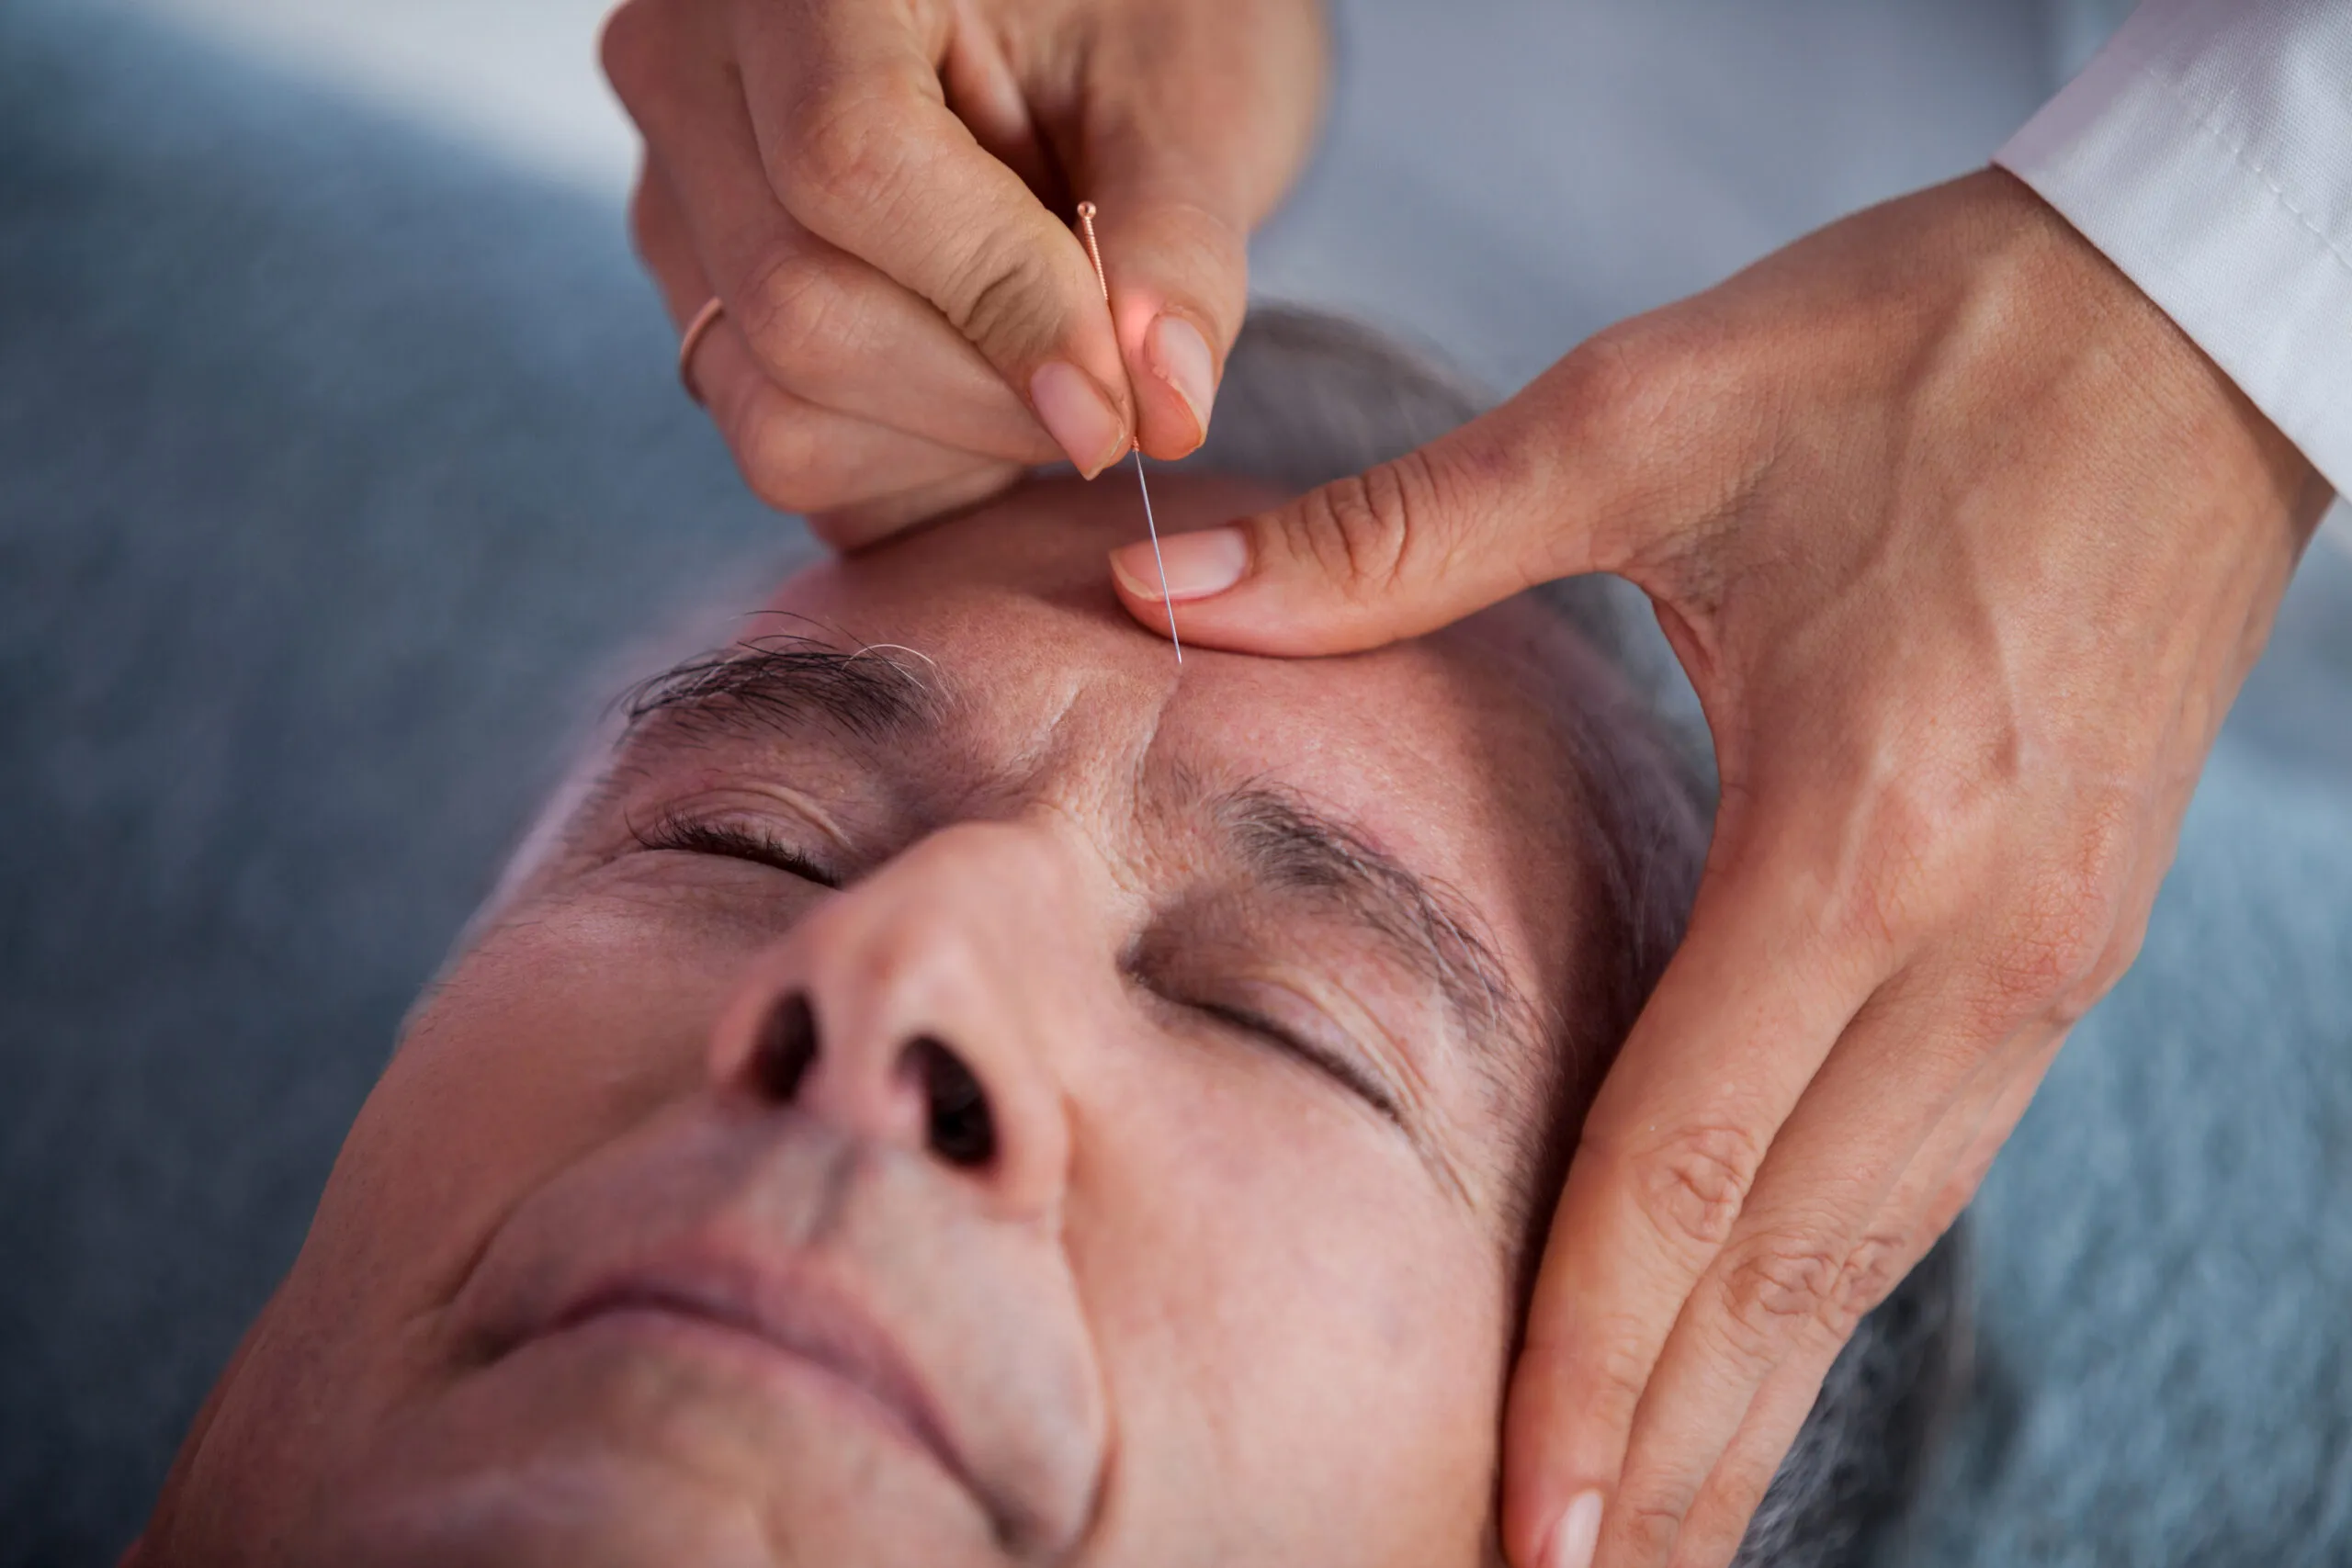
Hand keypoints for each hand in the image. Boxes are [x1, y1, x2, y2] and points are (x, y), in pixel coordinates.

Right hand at [601, 0, 1323, 545]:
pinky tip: (991, 385)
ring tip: (1051, 364)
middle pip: (801, 311)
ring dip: (951, 444)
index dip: (999, 303)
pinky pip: (787, 450)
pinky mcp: (700, 305)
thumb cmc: (1139, 30)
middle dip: (988, 399)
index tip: (1120, 399)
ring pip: (778, 410)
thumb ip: (1172, 252)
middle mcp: (692, 73)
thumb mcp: (1188, 108)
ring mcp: (675, 201)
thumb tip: (1160, 412)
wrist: (1073, 36)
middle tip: (1117, 395)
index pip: (849, 162)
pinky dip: (913, 465)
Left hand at [1109, 169, 2331, 1566]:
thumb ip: (1399, 533)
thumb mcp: (1650, 412)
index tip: (1526, 1523)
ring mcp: (2040, 962)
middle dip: (1675, 1455)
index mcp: (1860, 836)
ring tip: (1648, 1530)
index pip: (1691, 1165)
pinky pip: (1924, 1162)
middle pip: (1795, 1269)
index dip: (1595, 1361)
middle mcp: (1972, 948)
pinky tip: (1752, 1339)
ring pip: (1876, 1245)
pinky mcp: (2064, 938)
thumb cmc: (1926, 349)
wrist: (2188, 315)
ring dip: (1756, 1399)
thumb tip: (1165, 583)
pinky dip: (1825, 1282)